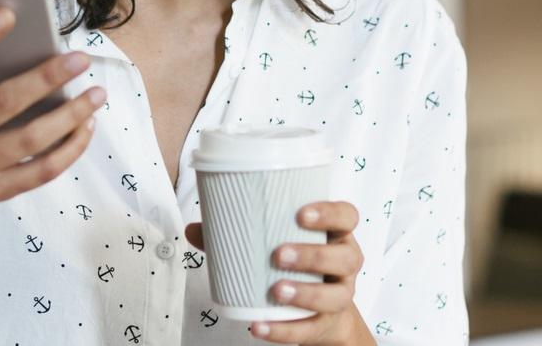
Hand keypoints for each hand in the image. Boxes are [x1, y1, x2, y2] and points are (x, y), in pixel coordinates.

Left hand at [186, 201, 374, 344]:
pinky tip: (258, 325)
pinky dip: (283, 330)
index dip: (329, 213)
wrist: (321, 313)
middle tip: (279, 254)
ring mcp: (340, 295)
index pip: (347, 216)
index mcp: (336, 235)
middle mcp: (345, 263)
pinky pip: (308, 329)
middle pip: (344, 257)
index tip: (301, 213)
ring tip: (276, 290)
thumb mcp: (276, 244)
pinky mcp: (325, 324)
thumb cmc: (297, 266)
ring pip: (334, 295)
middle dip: (313, 255)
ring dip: (305, 293)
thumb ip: (236, 235)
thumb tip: (195, 229)